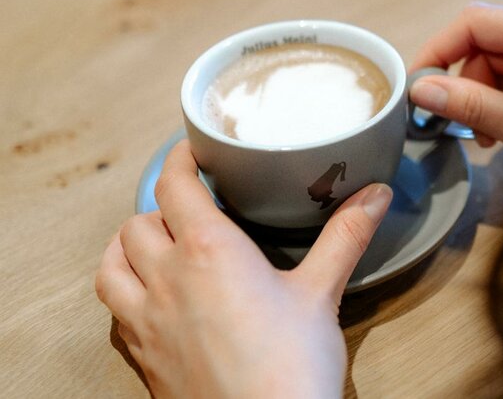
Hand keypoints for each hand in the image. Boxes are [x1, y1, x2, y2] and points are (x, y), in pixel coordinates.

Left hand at [94, 140, 391, 398]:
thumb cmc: (290, 368)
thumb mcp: (322, 293)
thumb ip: (345, 236)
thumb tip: (374, 195)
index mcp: (208, 252)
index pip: (174, 186)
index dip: (179, 161)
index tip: (191, 153)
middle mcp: (166, 280)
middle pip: (138, 222)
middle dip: (160, 207)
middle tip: (188, 206)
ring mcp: (146, 322)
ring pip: (110, 266)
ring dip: (127, 248)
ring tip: (154, 244)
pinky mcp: (142, 358)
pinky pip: (114, 314)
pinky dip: (124, 296)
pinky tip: (152, 302)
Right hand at [410, 3, 502, 173]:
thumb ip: (475, 107)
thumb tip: (423, 89)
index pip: (477, 22)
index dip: (440, 49)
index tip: (417, 84)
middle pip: (488, 43)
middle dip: (466, 82)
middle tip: (460, 125)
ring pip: (502, 61)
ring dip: (483, 96)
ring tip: (487, 138)